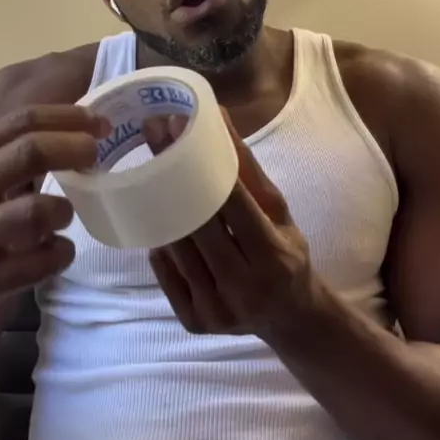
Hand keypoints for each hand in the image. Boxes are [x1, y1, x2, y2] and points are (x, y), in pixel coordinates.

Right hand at [0, 105, 108, 324]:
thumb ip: (1, 155)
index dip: (69, 118)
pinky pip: (37, 264)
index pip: (21, 122)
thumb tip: (68, 131)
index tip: (99, 123)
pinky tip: (57, 251)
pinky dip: (59, 254)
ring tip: (63, 215)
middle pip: (31, 152)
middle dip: (74, 148)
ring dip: (62, 210)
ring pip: (36, 211)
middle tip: (94, 156)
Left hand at [146, 111, 313, 340]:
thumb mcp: (279, 211)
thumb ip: (247, 168)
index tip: (176, 126)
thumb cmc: (286, 254)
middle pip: (196, 226)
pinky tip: (157, 221)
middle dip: (170, 176)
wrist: (291, 317)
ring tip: (148, 169)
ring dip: (159, 208)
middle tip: (153, 134)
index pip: (232, 206)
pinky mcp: (195, 323)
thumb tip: (219, 116)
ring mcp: (216, 310)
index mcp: (272, 256)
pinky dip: (161, 245)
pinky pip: (166, 273)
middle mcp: (243, 288)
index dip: (201, 164)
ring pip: (176, 249)